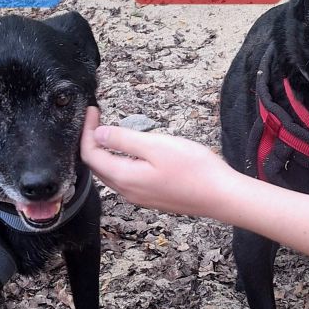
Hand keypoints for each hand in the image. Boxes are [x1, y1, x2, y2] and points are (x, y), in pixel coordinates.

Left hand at [81, 107, 231, 216]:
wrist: (221, 196)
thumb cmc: (194, 169)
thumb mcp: (156, 145)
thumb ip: (123, 140)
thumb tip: (98, 134)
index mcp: (124, 177)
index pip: (91, 154)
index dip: (87, 131)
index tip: (92, 111)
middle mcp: (127, 192)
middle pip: (97, 166)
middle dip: (92, 141)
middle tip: (97, 119)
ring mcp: (139, 197)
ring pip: (111, 174)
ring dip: (105, 153)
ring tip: (110, 132)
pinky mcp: (151, 198)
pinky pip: (125, 180)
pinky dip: (118, 163)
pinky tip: (129, 152)